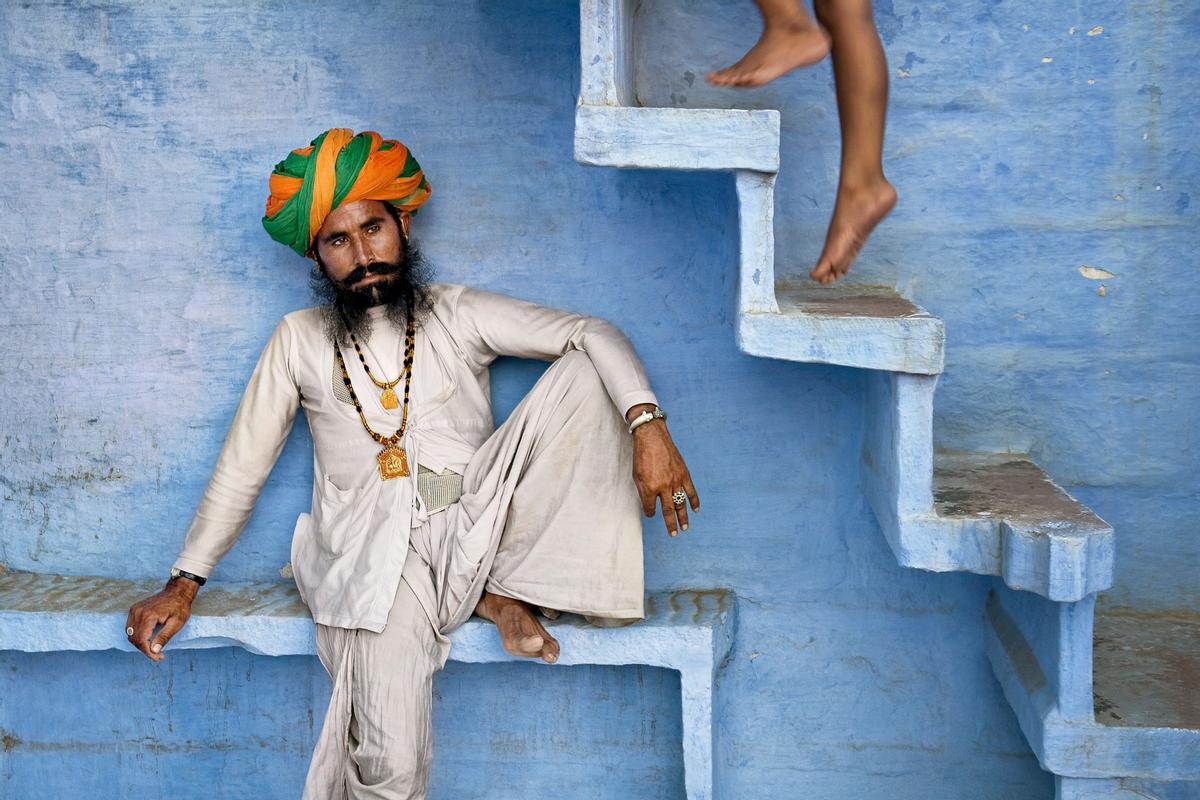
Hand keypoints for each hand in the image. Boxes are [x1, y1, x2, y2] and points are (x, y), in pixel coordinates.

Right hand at [125, 577, 196, 661]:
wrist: (177, 591)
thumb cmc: (179, 606)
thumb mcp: (177, 623)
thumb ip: (164, 637)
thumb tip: (154, 650)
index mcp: (148, 616)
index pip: (141, 640)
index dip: (148, 652)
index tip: (158, 657)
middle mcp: (138, 612)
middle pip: (134, 639)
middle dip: (145, 649)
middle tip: (158, 655)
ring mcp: (134, 610)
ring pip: (131, 634)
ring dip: (140, 644)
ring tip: (154, 648)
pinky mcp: (134, 610)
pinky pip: (131, 627)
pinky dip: (137, 636)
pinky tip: (148, 639)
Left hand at [626, 404, 699, 536]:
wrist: (652, 438)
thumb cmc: (641, 457)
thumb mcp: (636, 476)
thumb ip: (643, 492)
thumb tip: (649, 504)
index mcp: (649, 488)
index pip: (650, 508)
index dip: (650, 513)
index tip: (651, 514)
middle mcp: (663, 487)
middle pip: (668, 510)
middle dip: (670, 523)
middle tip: (673, 534)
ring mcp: (675, 481)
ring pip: (680, 504)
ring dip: (683, 517)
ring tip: (684, 528)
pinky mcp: (683, 474)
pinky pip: (691, 491)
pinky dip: (694, 501)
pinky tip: (695, 510)